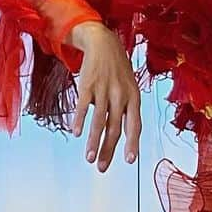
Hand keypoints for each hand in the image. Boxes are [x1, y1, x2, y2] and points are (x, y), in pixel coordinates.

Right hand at [69, 22, 141, 171]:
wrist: (104, 43)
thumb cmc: (118, 71)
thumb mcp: (129, 88)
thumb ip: (126, 111)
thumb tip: (121, 136)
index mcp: (134, 98)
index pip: (135, 125)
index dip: (132, 143)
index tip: (129, 160)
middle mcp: (120, 95)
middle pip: (115, 129)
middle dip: (109, 150)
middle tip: (102, 168)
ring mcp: (104, 90)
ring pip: (100, 121)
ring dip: (93, 141)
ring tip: (89, 158)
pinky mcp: (88, 85)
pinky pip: (84, 106)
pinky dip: (79, 120)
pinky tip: (76, 132)